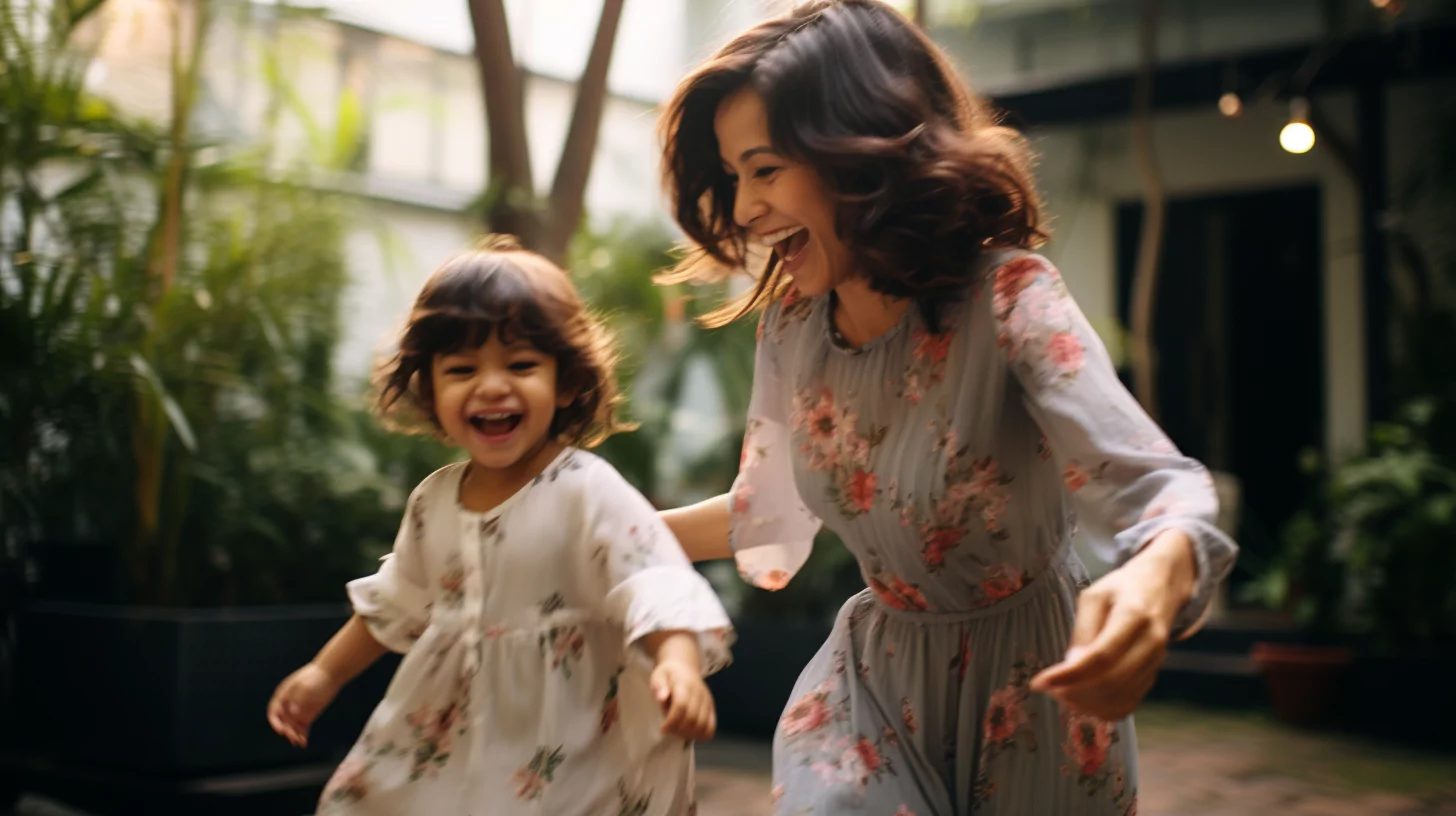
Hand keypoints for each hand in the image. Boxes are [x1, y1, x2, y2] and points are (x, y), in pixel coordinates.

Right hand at [267, 662, 341, 747]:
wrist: (331, 673)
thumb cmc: (316, 677)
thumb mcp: (305, 687)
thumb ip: (298, 700)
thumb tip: (293, 713)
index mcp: (283, 694)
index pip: (274, 711)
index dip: (275, 722)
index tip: (281, 730)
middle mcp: (288, 704)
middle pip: (283, 721)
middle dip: (287, 730)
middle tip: (293, 737)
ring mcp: (299, 710)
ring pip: (293, 726)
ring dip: (294, 735)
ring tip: (300, 741)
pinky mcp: (309, 714)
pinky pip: (302, 727)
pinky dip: (302, 735)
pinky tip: (304, 742)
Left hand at [650, 659, 716, 741]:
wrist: (684, 667)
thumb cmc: (668, 674)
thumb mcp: (658, 675)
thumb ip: (659, 686)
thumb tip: (661, 698)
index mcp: (685, 684)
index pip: (681, 706)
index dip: (672, 721)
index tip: (663, 729)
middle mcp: (700, 693)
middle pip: (692, 719)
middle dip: (678, 730)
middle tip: (669, 729)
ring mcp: (708, 701)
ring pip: (703, 726)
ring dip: (689, 734)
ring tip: (678, 731)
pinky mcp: (712, 707)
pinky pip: (711, 727)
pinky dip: (701, 735)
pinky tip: (690, 733)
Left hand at [1030, 530, 1195, 720]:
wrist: (1161, 587)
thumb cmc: (1122, 588)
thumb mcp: (1094, 596)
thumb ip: (1083, 630)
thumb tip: (1071, 665)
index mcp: (1134, 617)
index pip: (1101, 657)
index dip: (1069, 675)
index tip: (1039, 683)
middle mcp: (1150, 643)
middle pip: (1111, 683)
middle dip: (1074, 692)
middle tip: (1048, 688)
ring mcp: (1156, 663)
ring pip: (1120, 698)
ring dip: (1086, 703)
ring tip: (1061, 693)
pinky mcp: (1153, 675)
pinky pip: (1128, 703)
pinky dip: (1103, 709)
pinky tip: (1082, 700)